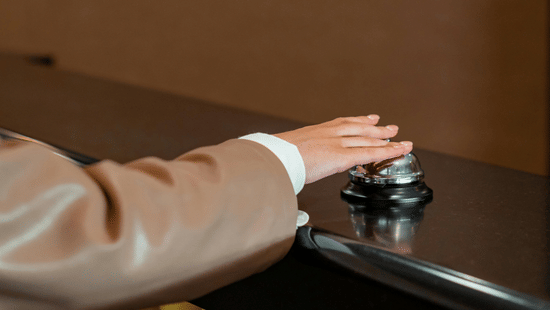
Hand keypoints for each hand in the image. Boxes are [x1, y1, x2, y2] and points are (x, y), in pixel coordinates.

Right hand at [274, 115, 412, 183]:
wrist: (273, 158)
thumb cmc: (275, 158)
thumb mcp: (286, 152)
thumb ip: (295, 157)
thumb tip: (289, 167)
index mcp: (315, 132)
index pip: (341, 123)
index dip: (357, 120)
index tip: (368, 118)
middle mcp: (328, 134)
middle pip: (358, 128)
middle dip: (376, 128)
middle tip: (390, 126)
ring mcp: (336, 143)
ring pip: (367, 139)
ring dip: (386, 139)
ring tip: (399, 138)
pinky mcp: (341, 156)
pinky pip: (369, 153)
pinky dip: (386, 151)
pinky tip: (397, 150)